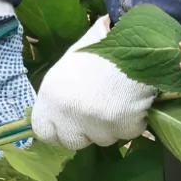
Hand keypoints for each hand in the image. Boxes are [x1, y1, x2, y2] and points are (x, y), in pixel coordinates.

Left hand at [32, 17, 155, 149]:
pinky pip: (128, 133)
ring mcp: (94, 121)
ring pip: (103, 139)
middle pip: (73, 141)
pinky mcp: (122, 124)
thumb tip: (58, 112)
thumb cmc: (101, 47)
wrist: (137, 39)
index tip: (71, 125)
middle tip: (100, 111)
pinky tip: (136, 99)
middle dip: (87, 132)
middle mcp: (67, 111)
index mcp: (50, 95)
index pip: (43, 131)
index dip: (58, 130)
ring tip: (120, 98)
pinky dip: (135, 121)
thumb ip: (61, 92)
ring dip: (112, 126)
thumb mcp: (69, 64)